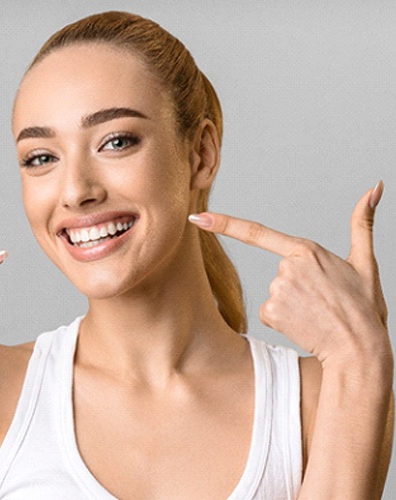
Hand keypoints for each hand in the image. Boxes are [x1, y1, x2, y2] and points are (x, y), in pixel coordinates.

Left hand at [189, 183, 388, 364]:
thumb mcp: (366, 263)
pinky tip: (304, 324)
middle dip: (298, 287)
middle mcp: (287, 267)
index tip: (197, 217)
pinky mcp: (270, 311)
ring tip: (317, 314)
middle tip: (323, 301)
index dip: (224, 223)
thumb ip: (364, 224)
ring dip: (293, 305)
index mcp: (306, 250)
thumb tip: (375, 187)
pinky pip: (269, 312)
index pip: (257, 232)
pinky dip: (284, 319)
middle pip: (279, 274)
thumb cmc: (363, 308)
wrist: (360, 349)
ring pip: (275, 294)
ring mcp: (277, 289)